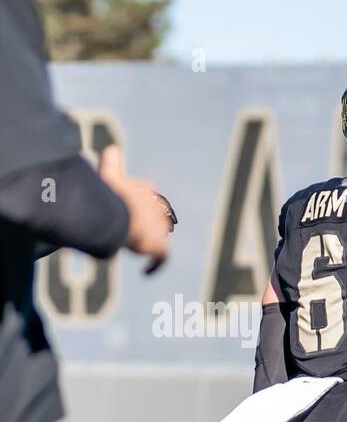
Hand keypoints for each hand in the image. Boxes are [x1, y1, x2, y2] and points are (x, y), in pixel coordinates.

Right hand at [98, 145, 171, 273]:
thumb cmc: (111, 195)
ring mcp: (161, 228)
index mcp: (148, 190)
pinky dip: (155, 265)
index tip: (123, 212)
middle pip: (152, 219)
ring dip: (145, 241)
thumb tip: (113, 148)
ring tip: (129, 245)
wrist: (121, 215)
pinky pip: (162, 259)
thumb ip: (111, 164)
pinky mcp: (161, 246)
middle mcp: (160, 209)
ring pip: (155, 237)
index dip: (135, 206)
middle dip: (142, 224)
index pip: (146, 197)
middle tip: (125, 231)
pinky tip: (147, 272)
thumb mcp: (109, 176)